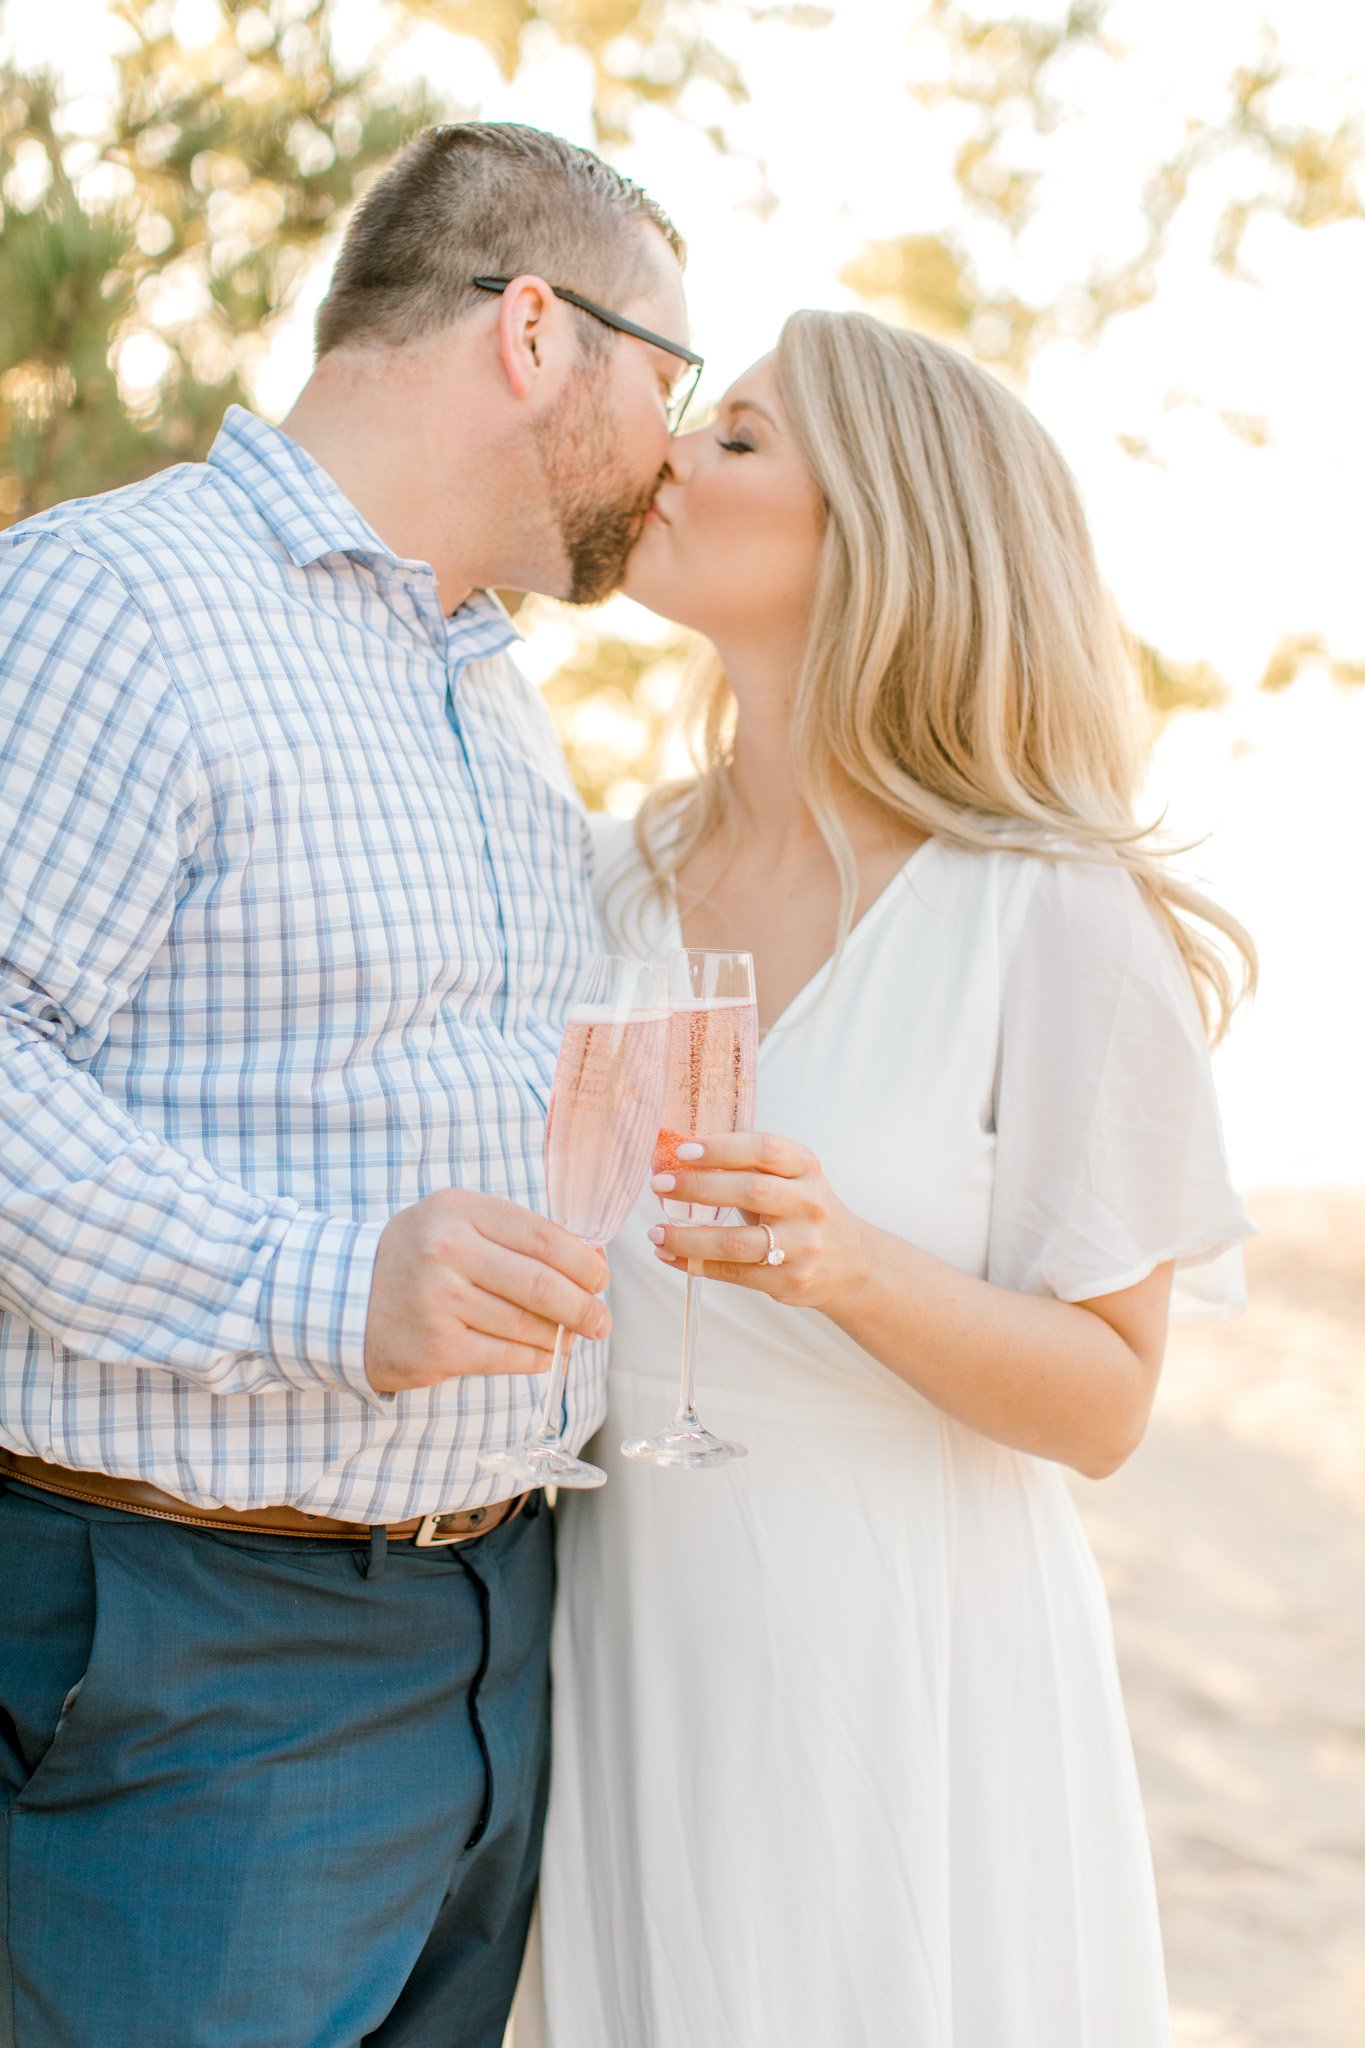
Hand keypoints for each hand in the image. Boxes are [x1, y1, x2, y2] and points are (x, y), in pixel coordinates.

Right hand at [364, 1190, 610, 1393]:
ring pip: (528, 1325)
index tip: (601, 1279)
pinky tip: (544, 1354)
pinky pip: (507, 1357)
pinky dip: (536, 1358)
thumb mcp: (457, 1224)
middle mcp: (447, 1252)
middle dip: (584, 1307)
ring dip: (562, 1337)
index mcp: (459, 1211)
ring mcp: (440, 1301)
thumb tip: (592, 1260)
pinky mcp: (437, 1348)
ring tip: (574, 1339)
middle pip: (542, 1284)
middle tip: (601, 1321)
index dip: (583, 1262)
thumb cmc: (417, 1259)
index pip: (543, 1236)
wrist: (345, 1299)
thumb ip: (518, 1235)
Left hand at [647, 1131, 872, 1314]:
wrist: (851, 1263)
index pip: (766, 1149)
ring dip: (689, 1237)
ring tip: (656, 1232)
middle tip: (659, 1184)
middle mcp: (809, 1204)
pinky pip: (734, 1274)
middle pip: (750, 1192)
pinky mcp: (790, 1281)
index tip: (683, 1150)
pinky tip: (671, 1254)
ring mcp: (802, 1246)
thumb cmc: (802, 1211)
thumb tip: (678, 1157)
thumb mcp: (790, 1178)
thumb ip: (746, 1166)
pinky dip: (696, 1264)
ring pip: (737, 1242)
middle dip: (698, 1187)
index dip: (723, 1148)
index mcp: (806, 1168)